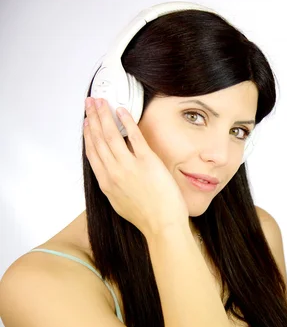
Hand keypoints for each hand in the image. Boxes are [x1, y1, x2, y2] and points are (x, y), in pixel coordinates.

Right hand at [83, 97, 187, 235]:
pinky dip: (127, 122)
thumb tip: (113, 176)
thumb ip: (114, 186)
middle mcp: (113, 172)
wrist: (162, 225)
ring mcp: (129, 166)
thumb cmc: (146, 217)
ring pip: (111, 135)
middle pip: (98, 139)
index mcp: (106, 183)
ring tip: (101, 101)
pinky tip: (122, 111)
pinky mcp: (147, 162)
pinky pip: (134, 136)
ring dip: (104, 115)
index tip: (85, 123)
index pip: (92, 153)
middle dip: (92, 118)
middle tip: (90, 103)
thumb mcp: (120, 203)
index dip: (87, 135)